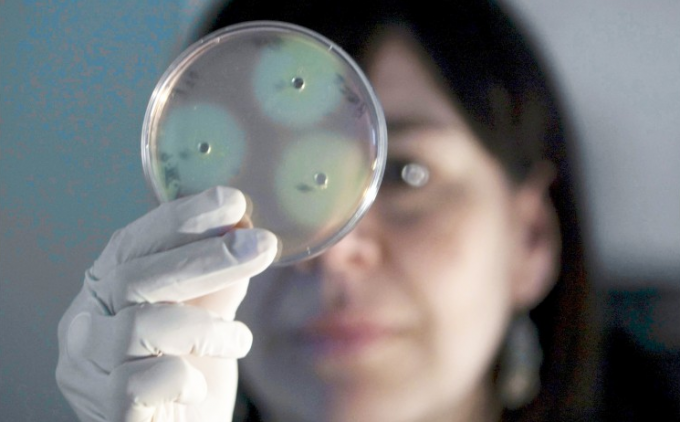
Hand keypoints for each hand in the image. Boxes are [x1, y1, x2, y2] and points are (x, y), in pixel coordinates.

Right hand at [56, 187, 277, 421]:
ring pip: (140, 326)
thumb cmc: (187, 377)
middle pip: (135, 277)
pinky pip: (143, 382)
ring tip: (238, 339)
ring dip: (205, 327)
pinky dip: (183, 376)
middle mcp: (83, 326)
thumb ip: (217, 284)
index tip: (232, 201)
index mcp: (104, 293)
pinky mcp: (108, 413)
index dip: (180, 219)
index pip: (132, 244)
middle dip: (205, 258)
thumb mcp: (206, 322)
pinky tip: (198, 383)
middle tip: (260, 245)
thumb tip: (244, 231)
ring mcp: (88, 371)